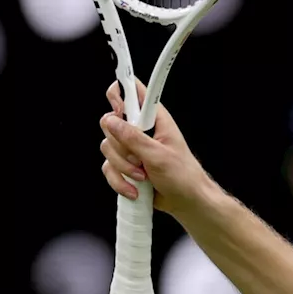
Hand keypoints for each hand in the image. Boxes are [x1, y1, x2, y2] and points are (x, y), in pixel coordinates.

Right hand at [99, 79, 211, 217]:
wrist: (185, 200)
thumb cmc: (182, 175)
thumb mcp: (158, 155)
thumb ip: (133, 138)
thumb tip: (111, 120)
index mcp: (155, 119)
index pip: (134, 93)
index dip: (120, 93)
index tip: (117, 108)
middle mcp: (141, 130)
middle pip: (111, 124)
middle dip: (121, 147)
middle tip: (139, 159)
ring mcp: (132, 148)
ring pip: (108, 148)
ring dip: (123, 168)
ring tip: (143, 176)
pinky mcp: (125, 164)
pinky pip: (109, 168)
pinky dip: (119, 181)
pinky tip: (135, 188)